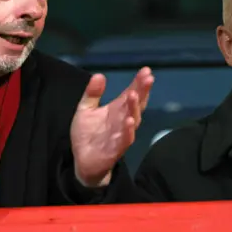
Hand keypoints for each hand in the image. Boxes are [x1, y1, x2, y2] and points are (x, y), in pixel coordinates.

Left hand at [70, 67, 153, 186]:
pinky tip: (130, 122)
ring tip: (134, 95)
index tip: (146, 70)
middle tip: (148, 78)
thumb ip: (92, 93)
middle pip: (135, 104)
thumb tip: (99, 75)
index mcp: (117, 109)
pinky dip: (128, 131)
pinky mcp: (116, 149)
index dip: (139, 82)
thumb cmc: (88, 134)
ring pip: (133, 120)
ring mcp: (121, 135)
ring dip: (134, 108)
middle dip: (142, 91)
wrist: (83, 161)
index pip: (131, 93)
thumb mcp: (85, 109)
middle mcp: (123, 120)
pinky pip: (125, 140)